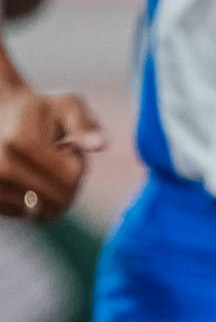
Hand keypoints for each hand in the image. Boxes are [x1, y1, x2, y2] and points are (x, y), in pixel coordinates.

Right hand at [0, 83, 104, 219]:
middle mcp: (2, 166)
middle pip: (58, 199)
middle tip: (57, 159)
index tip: (69, 146)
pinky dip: (33, 202)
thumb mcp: (66, 106)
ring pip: (42, 211)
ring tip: (39, 166)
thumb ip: (84, 124)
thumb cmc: (38, 113)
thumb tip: (100, 145)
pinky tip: (27, 178)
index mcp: (21, 140)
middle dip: (68, 183)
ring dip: (50, 193)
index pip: (70, 177)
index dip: (78, 164)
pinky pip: (26, 216)